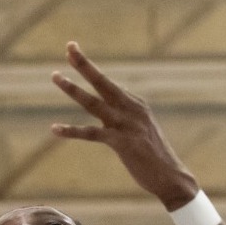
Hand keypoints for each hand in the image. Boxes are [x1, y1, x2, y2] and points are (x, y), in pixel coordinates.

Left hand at [51, 42, 197, 208]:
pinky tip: (54, 129)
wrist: (171, 177)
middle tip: (69, 47)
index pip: (108, 83)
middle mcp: (131, 109)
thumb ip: (126, 116)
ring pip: (93, 102)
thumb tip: (113, 106)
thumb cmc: (154, 156)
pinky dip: (72, 131)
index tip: (73, 52)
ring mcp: (126, 125)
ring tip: (55, 76)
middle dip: (84, 64)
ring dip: (73, 89)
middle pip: (103, 82)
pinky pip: (91, 134)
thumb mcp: (141, 129)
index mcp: (136, 104)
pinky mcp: (121, 142)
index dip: (89, 68)